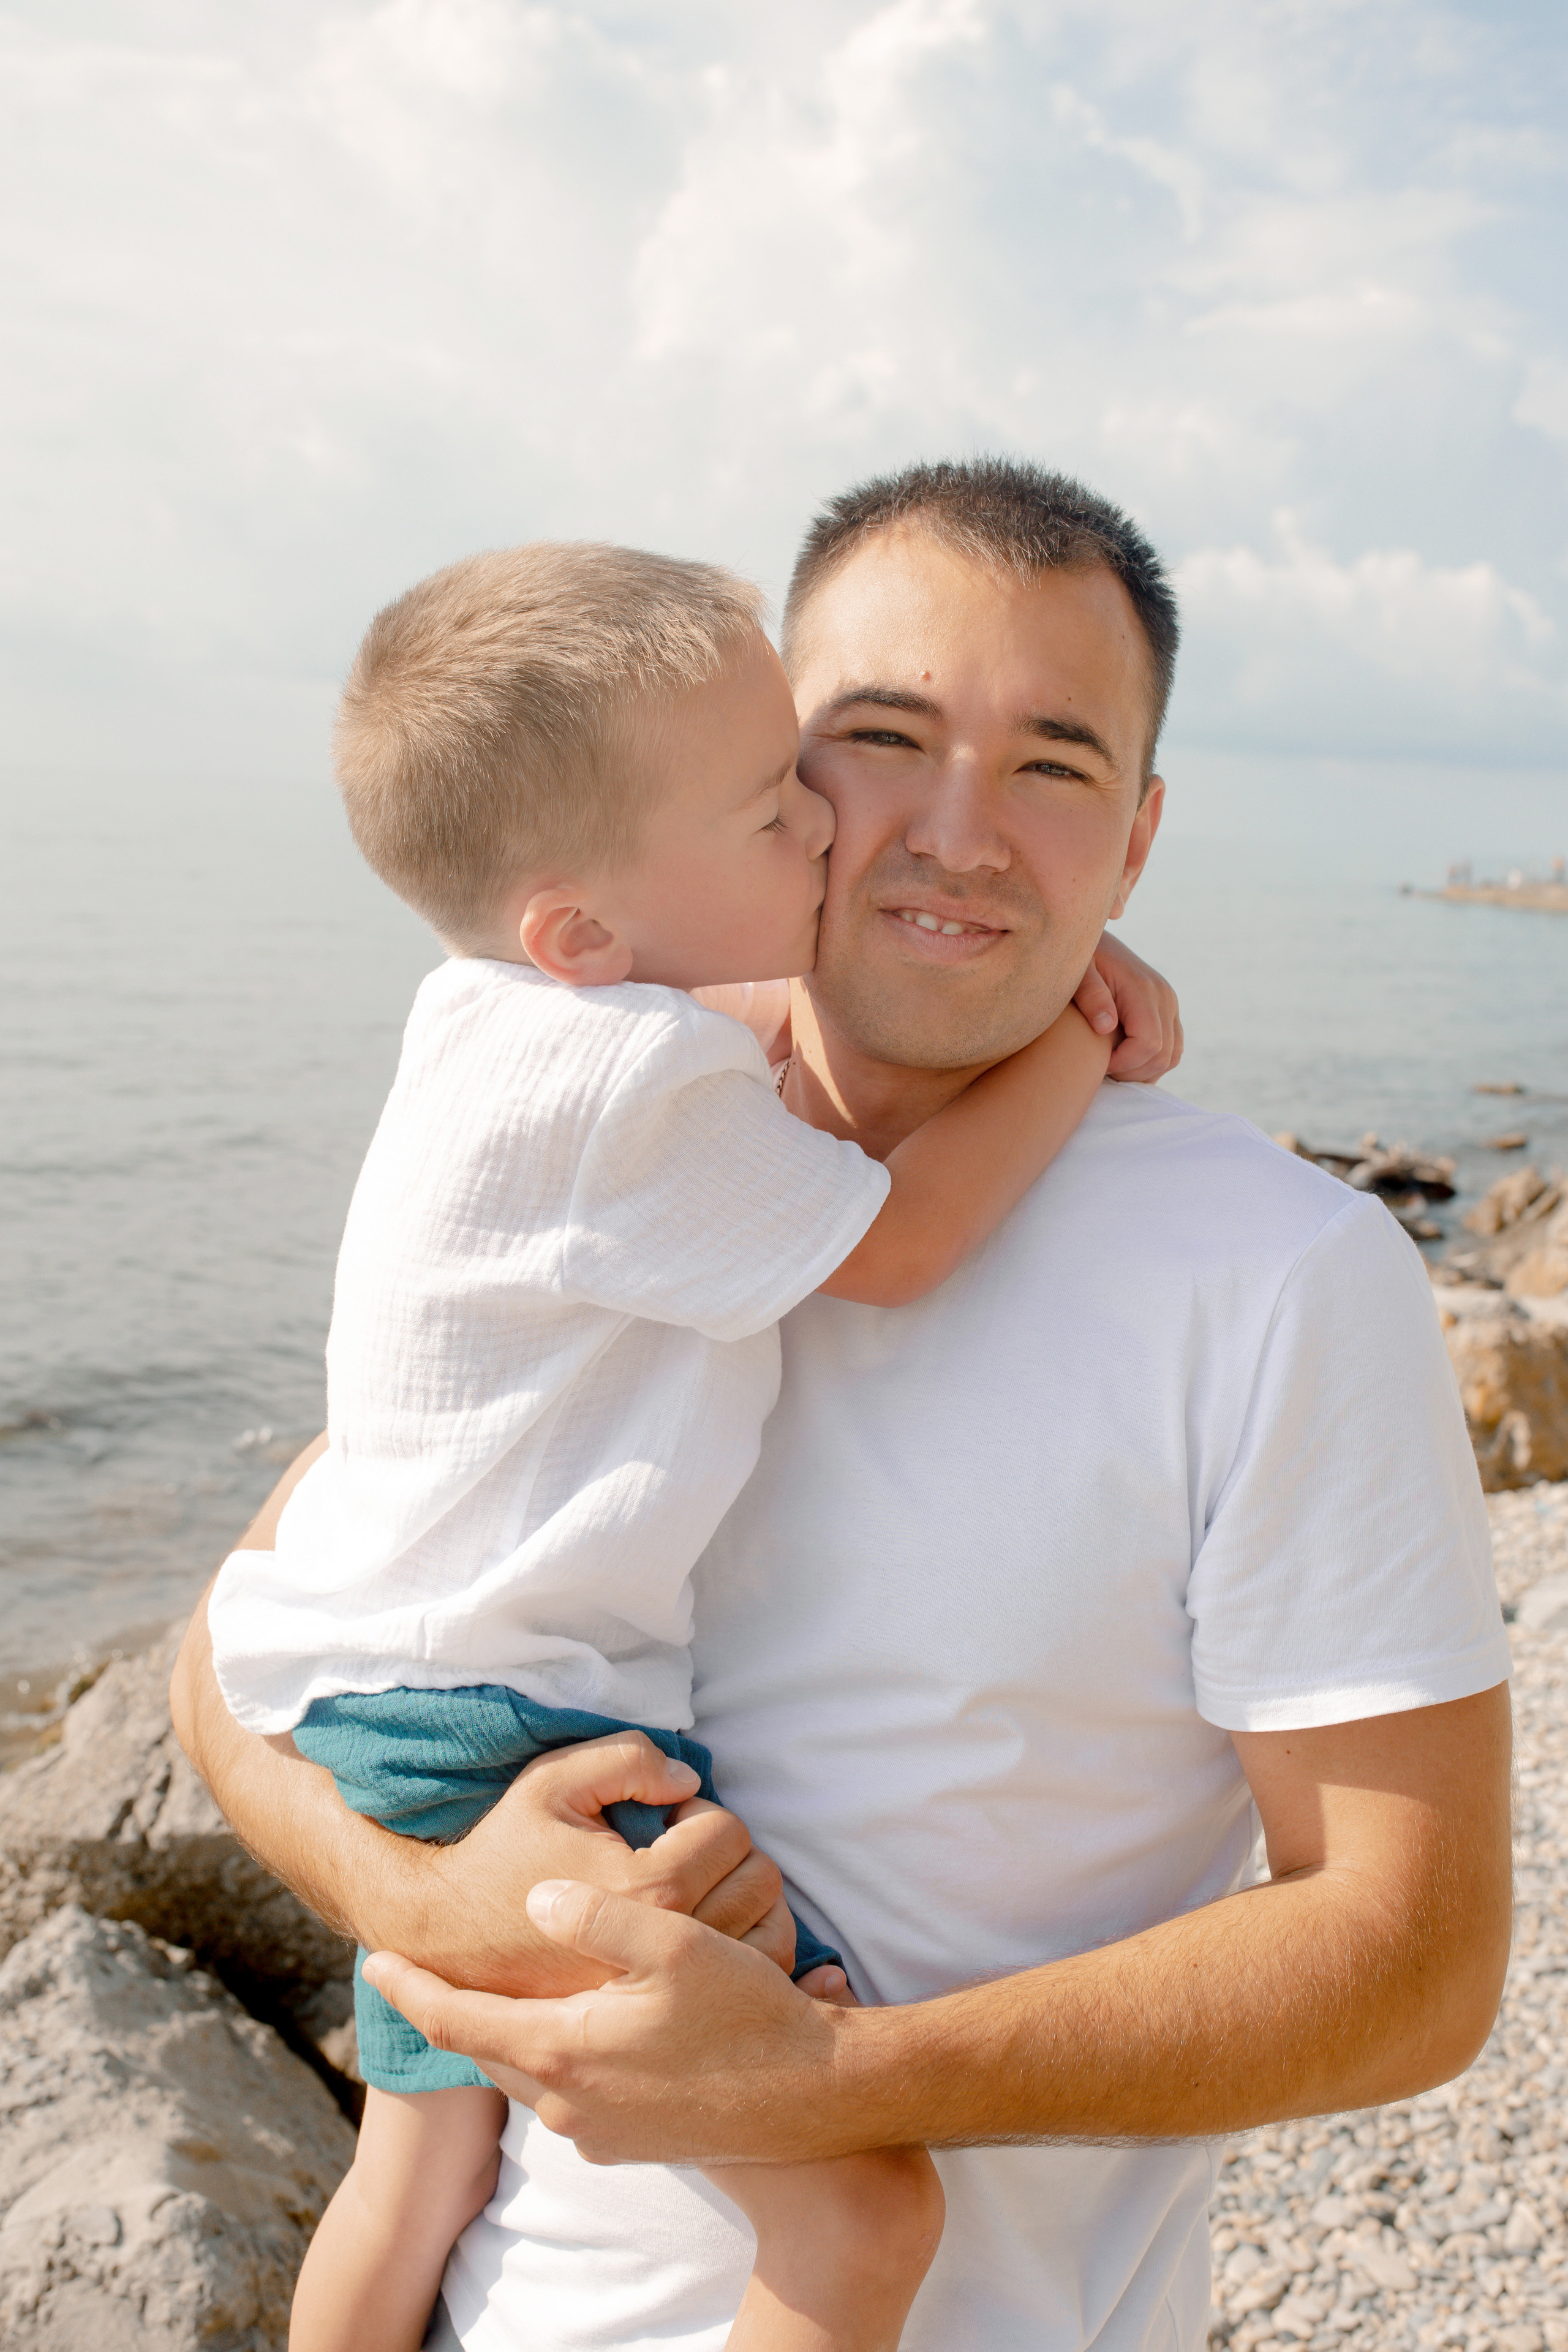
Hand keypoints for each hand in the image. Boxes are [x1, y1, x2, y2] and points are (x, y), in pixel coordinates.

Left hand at [364, 1881, 870, 2165]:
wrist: (814, 2098)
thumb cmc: (746, 2014)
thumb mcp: (670, 1941)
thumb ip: (592, 1916)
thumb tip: (532, 1901)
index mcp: (564, 2052)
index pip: (458, 2023)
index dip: (412, 1991)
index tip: (372, 1964)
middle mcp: (569, 2105)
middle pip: (489, 2050)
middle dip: (457, 2009)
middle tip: (428, 1971)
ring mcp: (600, 2134)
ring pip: (532, 2072)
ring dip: (514, 2031)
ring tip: (504, 1990)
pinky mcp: (632, 2145)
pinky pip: (572, 2093)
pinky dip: (558, 2055)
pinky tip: (580, 2024)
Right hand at [408, 1737, 796, 1997]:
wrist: (447, 1941)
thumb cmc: (500, 1854)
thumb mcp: (551, 1782)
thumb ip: (627, 1759)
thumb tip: (688, 1778)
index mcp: (647, 1891)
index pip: (727, 1834)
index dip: (698, 1813)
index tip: (664, 1820)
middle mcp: (667, 1953)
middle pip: (757, 1881)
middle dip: (726, 1854)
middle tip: (680, 1850)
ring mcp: (670, 1998)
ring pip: (765, 1932)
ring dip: (742, 1897)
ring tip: (691, 1888)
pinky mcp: (663, 2024)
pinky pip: (746, 1980)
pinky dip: (746, 1946)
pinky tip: (703, 1930)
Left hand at [1072, 932, 1181, 1081]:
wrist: (1096, 942)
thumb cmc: (1079, 961)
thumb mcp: (1077, 974)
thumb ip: (1091, 996)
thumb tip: (1106, 1026)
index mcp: (1143, 990)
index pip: (1148, 1044)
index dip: (1124, 1064)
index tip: (1099, 1064)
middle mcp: (1164, 997)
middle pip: (1163, 1056)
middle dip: (1132, 1073)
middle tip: (1103, 1071)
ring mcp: (1169, 1004)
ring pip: (1173, 1056)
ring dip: (1144, 1071)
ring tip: (1113, 1067)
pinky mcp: (1168, 1009)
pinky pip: (1173, 1047)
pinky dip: (1153, 1062)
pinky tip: (1125, 1062)